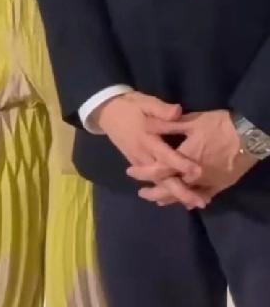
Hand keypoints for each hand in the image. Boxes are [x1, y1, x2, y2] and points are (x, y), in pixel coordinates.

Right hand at [96, 90, 205, 208]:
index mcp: (147, 139)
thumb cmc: (129, 106)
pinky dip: (166, 191)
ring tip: (196, 204)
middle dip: (180, 191)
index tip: (198, 172)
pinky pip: (154, 181)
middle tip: (200, 202)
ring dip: (176, 195)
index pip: (165, 155)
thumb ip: (161, 109)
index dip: (181, 164)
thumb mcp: (145, 102)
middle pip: (162, 178)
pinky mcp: (138, 164)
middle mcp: (143, 155)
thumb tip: (177, 112)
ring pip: (158, 183)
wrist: (107, 112)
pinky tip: (182, 198)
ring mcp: (140, 162)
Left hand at [129, 109, 256, 206]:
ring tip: (158, 200)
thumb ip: (170, 124)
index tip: (130, 172)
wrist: (249, 134)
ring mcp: (207, 181)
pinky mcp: (220, 185)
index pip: (158, 169)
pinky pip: (203, 195)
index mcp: (184, 157)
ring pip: (184, 194)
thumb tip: (148, 124)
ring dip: (170, 198)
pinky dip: (192, 199)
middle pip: (169, 187)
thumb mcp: (194, 120)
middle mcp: (193, 174)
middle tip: (142, 193)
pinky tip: (185, 202)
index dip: (143, 172)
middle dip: (154, 192)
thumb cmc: (220, 125)